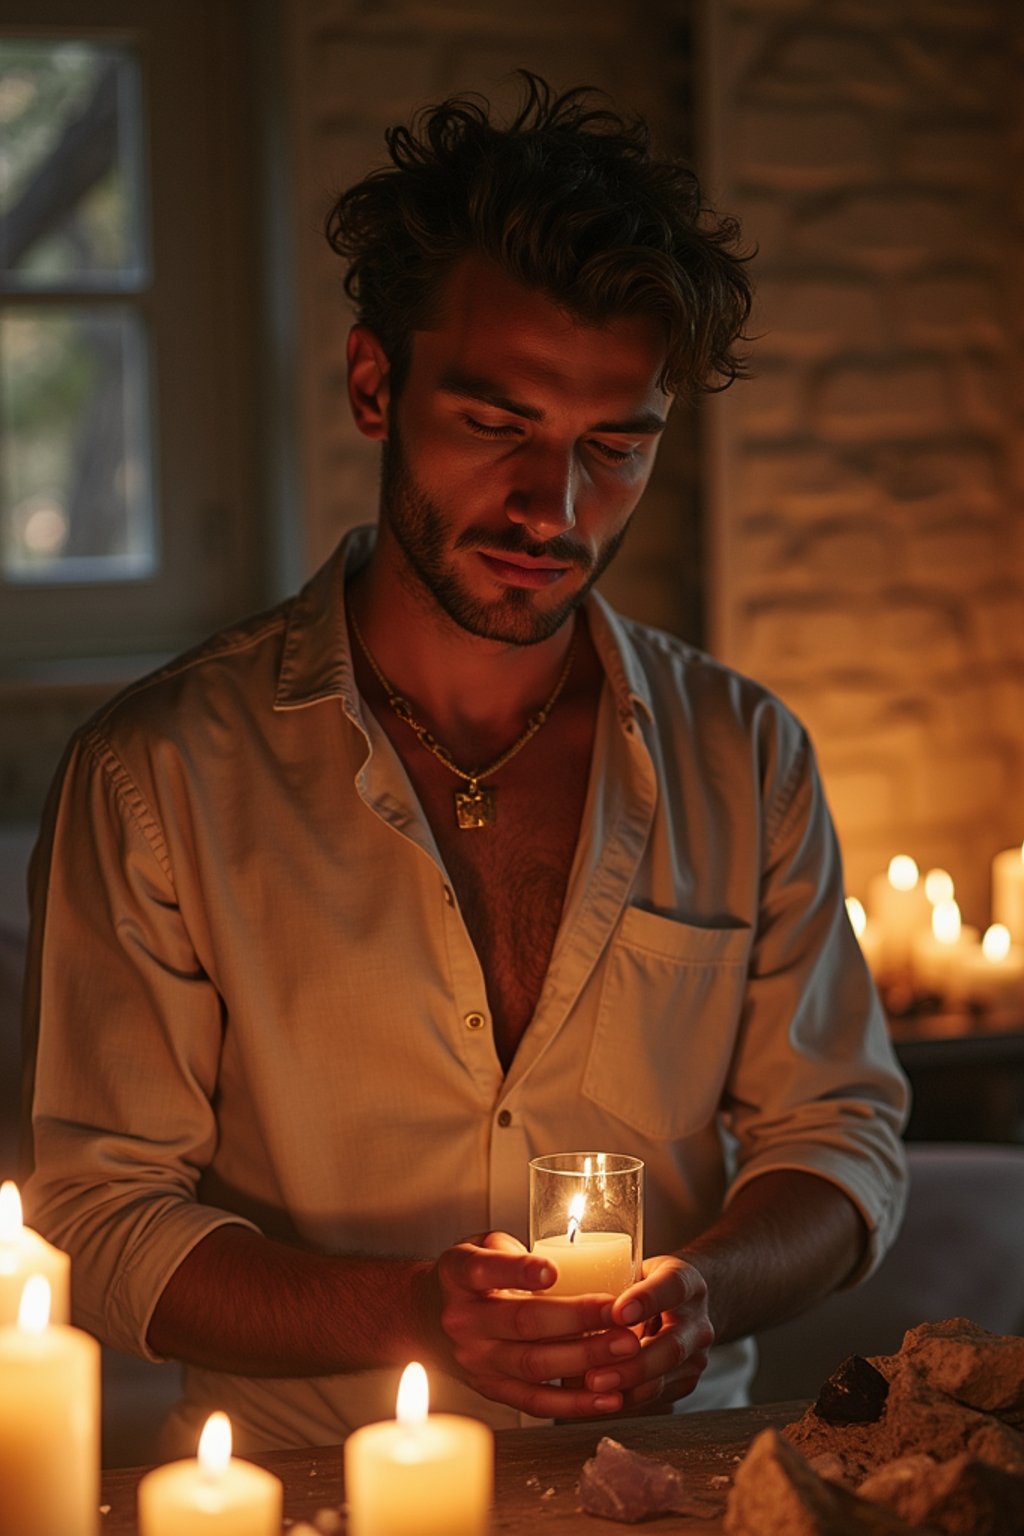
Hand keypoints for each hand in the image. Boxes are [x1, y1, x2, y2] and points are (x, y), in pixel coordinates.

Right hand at [422, 1231, 642, 1417]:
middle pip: (522, 1322)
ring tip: (625, 1347)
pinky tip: (608, 1397)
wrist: (425, 1319)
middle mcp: (464, 1320)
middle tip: (617, 1312)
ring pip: (534, 1365)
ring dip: (584, 1358)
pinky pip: (535, 1402)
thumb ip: (515, 1252)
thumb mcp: (479, 1247)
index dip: (518, 1270)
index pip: (485, 1270)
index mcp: (458, 1275)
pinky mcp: (491, 1389)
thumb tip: (568, 1261)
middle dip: (576, 1317)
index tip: (551, 1270)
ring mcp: (476, 1360)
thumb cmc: (468, 1277)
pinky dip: (574, 1402)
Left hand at [583, 1255, 713, 1412]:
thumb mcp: (636, 1267)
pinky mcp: (684, 1382)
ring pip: (663, 1380)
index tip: (619, 1312)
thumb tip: (553, 1295)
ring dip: (626, 1389)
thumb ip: (609, 1277)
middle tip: (595, 1375)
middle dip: (632, 1364)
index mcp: (686, 1283)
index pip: (672, 1287)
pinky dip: (625, 1401)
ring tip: (592, 1391)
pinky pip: (656, 1399)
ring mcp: (695, 1357)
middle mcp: (697, 1322)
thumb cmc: (646, 1283)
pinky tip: (598, 1401)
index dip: (647, 1300)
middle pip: (671, 1347)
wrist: (684, 1306)